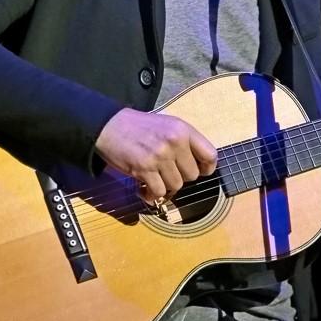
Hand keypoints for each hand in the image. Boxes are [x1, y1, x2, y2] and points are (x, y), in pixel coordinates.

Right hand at [95, 108, 217, 203]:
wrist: (110, 125)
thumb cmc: (140, 127)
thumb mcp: (168, 125)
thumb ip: (185, 142)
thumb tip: (200, 167)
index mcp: (183, 129)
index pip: (210, 155)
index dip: (207, 168)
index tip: (199, 171)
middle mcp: (174, 141)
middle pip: (192, 175)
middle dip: (180, 177)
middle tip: (166, 171)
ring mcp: (160, 155)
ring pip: (176, 185)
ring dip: (164, 186)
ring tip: (154, 177)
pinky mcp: (144, 168)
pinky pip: (158, 192)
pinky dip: (151, 194)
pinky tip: (144, 188)